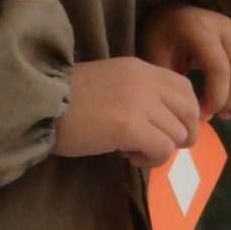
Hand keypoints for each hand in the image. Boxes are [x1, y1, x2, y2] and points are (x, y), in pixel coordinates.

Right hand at [52, 56, 200, 167]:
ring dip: (160, 150)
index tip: (162, 128)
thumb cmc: (67, 100)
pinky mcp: (130, 126)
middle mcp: (146, 81)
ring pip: (179, 135)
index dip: (182, 115)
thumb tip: (160, 125)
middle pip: (191, 113)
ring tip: (132, 150)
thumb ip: (138, 96)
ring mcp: (140, 102)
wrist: (39, 102)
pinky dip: (151, 160)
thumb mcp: (110, 85)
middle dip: (181, 137)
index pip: (185, 89)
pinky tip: (127, 156)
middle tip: (155, 146)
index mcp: (140, 68)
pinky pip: (163, 150)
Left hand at [138, 2, 230, 121]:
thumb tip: (200, 116)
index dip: (215, 98)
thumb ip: (175, 84)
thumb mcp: (157, 59)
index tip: (201, 113)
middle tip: (216, 114)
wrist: (175, 16)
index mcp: (201, 29)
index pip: (220, 69)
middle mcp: (228, 27)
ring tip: (228, 111)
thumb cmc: (162, 39)